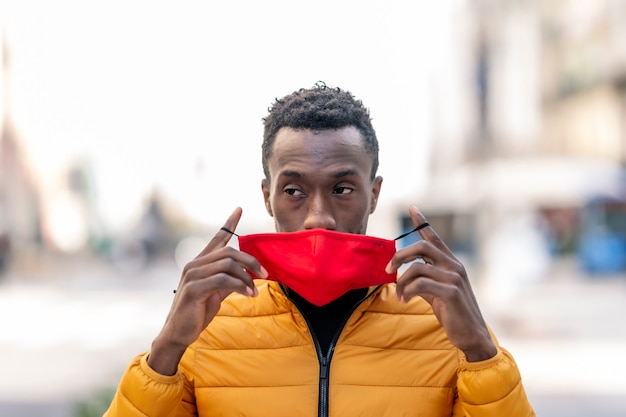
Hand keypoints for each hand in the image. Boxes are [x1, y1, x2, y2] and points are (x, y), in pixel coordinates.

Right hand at [148, 207, 267, 374]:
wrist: (178, 333)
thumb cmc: (197, 312)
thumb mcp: (216, 293)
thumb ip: (230, 280)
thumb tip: (248, 274)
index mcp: (200, 263)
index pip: (217, 238)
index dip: (229, 223)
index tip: (240, 209)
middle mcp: (194, 265)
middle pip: (228, 251)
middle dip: (250, 260)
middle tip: (264, 272)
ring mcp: (192, 275)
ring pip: (227, 264)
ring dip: (246, 276)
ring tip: (255, 289)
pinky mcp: (194, 288)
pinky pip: (223, 280)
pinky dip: (239, 285)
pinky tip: (249, 293)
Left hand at [386, 205, 495, 361]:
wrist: (471, 336)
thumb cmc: (453, 313)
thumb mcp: (436, 292)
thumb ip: (424, 279)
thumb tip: (404, 274)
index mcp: (451, 263)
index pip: (434, 237)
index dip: (422, 222)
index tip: (412, 208)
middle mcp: (454, 266)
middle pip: (422, 247)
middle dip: (400, 255)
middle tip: (389, 268)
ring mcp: (454, 278)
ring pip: (417, 268)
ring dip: (402, 282)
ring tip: (399, 295)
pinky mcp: (451, 292)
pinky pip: (421, 284)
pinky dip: (408, 291)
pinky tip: (405, 300)